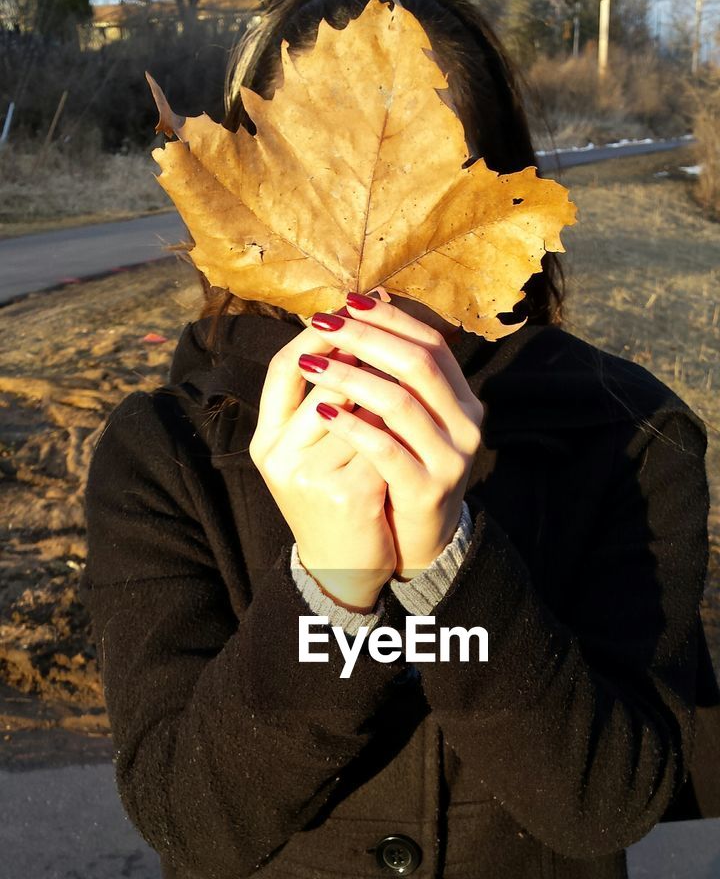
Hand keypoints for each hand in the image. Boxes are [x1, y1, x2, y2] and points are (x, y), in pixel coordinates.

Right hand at [250, 308, 396, 610]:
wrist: (344, 569)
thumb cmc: (333, 499)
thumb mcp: (313, 453)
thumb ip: (323, 403)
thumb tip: (355, 332)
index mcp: (267, 443)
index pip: (283, 370)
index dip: (317, 335)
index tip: (350, 309)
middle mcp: (281, 458)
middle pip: (324, 381)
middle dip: (361, 350)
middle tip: (387, 321)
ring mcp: (313, 478)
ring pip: (359, 409)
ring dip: (386, 385)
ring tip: (407, 365)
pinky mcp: (350, 496)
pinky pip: (382, 443)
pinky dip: (400, 427)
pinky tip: (417, 414)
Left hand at [300, 293, 484, 579]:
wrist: (420, 544)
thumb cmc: (404, 473)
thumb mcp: (408, 421)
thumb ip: (395, 376)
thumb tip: (365, 307)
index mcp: (463, 401)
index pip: (430, 343)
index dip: (389, 320)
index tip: (347, 302)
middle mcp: (466, 425)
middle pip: (417, 364)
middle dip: (366, 338)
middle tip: (324, 323)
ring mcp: (450, 460)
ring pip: (400, 403)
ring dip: (350, 377)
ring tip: (313, 362)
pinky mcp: (427, 491)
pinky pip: (385, 450)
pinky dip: (351, 426)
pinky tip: (322, 412)